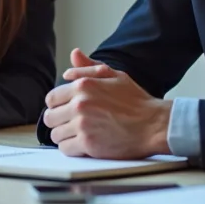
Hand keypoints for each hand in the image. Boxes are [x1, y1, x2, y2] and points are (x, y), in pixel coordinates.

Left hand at [41, 49, 171, 158]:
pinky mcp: (89, 144)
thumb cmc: (136, 101)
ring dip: (65, 136)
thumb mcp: (114, 76)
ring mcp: (83, 125)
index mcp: (83, 86)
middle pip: (49, 118)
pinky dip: (72, 148)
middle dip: (59, 121)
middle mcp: (79, 105)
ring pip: (55, 135)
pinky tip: (84, 144)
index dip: (57, 106)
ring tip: (79, 134)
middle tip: (72, 124)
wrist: (154, 125)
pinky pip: (65, 148)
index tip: (66, 110)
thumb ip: (88, 67)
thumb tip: (73, 54)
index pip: (51, 99)